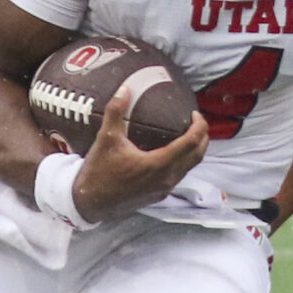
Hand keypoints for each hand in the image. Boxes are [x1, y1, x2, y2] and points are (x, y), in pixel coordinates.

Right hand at [69, 74, 209, 221]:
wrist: (89, 203)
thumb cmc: (98, 172)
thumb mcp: (106, 138)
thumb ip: (116, 112)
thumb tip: (125, 89)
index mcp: (158, 164)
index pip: (191, 143)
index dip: (199, 126)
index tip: (195, 114)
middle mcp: (166, 179)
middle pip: (197, 156)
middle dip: (203, 137)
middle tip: (197, 122)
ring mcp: (164, 189)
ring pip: (189, 167)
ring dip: (194, 150)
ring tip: (189, 134)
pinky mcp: (159, 195)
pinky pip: (179, 175)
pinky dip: (183, 162)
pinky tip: (173, 152)